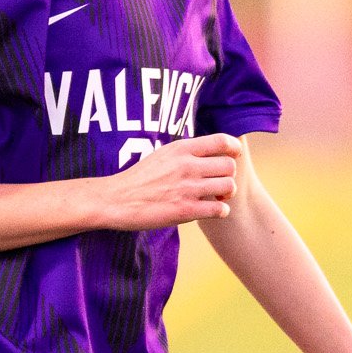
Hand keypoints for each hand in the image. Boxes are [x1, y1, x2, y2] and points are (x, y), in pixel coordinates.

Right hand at [101, 135, 241, 230]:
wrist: (117, 199)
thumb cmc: (139, 178)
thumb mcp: (163, 154)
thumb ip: (186, 152)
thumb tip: (209, 152)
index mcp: (182, 149)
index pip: (222, 141)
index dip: (234, 149)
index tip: (232, 156)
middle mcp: (187, 166)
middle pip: (230, 166)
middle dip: (229, 175)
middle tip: (220, 183)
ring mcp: (188, 188)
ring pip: (229, 186)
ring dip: (227, 194)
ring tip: (218, 198)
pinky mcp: (186, 210)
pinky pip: (220, 210)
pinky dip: (221, 211)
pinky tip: (213, 211)